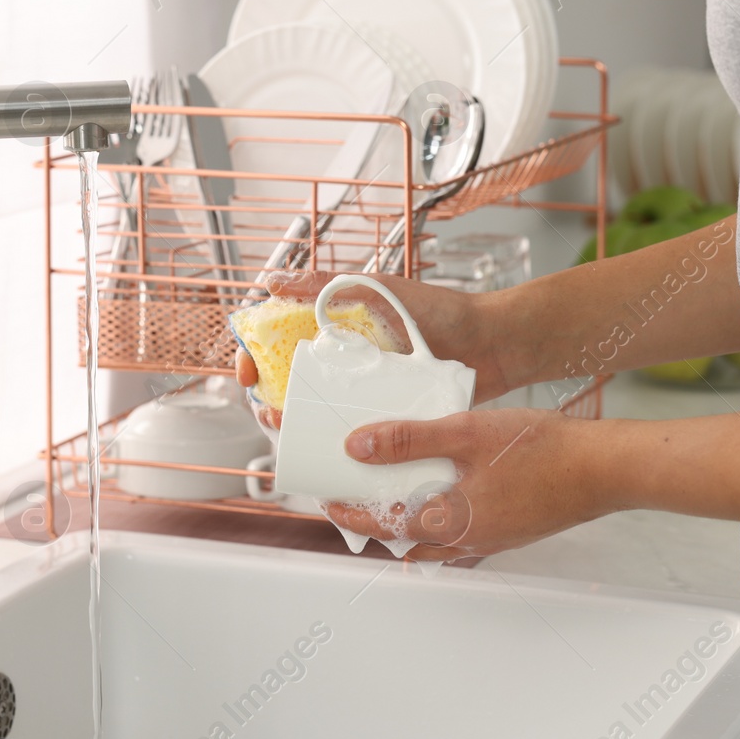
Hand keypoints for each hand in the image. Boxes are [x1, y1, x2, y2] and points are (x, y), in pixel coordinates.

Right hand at [234, 269, 506, 429]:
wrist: (492, 344)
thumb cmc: (437, 311)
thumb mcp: (377, 290)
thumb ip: (324, 284)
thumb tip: (271, 283)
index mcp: (334, 328)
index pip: (277, 343)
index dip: (254, 357)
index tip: (248, 371)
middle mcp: (343, 362)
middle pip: (288, 384)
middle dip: (267, 400)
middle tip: (269, 413)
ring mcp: (363, 391)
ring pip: (315, 413)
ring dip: (294, 426)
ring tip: (290, 434)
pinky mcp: (386, 417)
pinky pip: (353, 434)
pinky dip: (334, 445)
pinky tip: (325, 455)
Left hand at [323, 408, 607, 560]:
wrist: (606, 468)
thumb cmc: (544, 451)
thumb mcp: (465, 432)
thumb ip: (408, 440)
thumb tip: (358, 447)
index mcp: (451, 522)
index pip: (385, 526)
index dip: (352, 515)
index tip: (331, 502)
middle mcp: (469, 540)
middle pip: (408, 542)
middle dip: (379, 524)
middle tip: (359, 500)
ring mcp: (494, 538)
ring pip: (437, 541)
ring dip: (412, 524)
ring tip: (398, 494)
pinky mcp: (513, 529)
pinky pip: (465, 532)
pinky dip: (443, 518)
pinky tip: (448, 489)